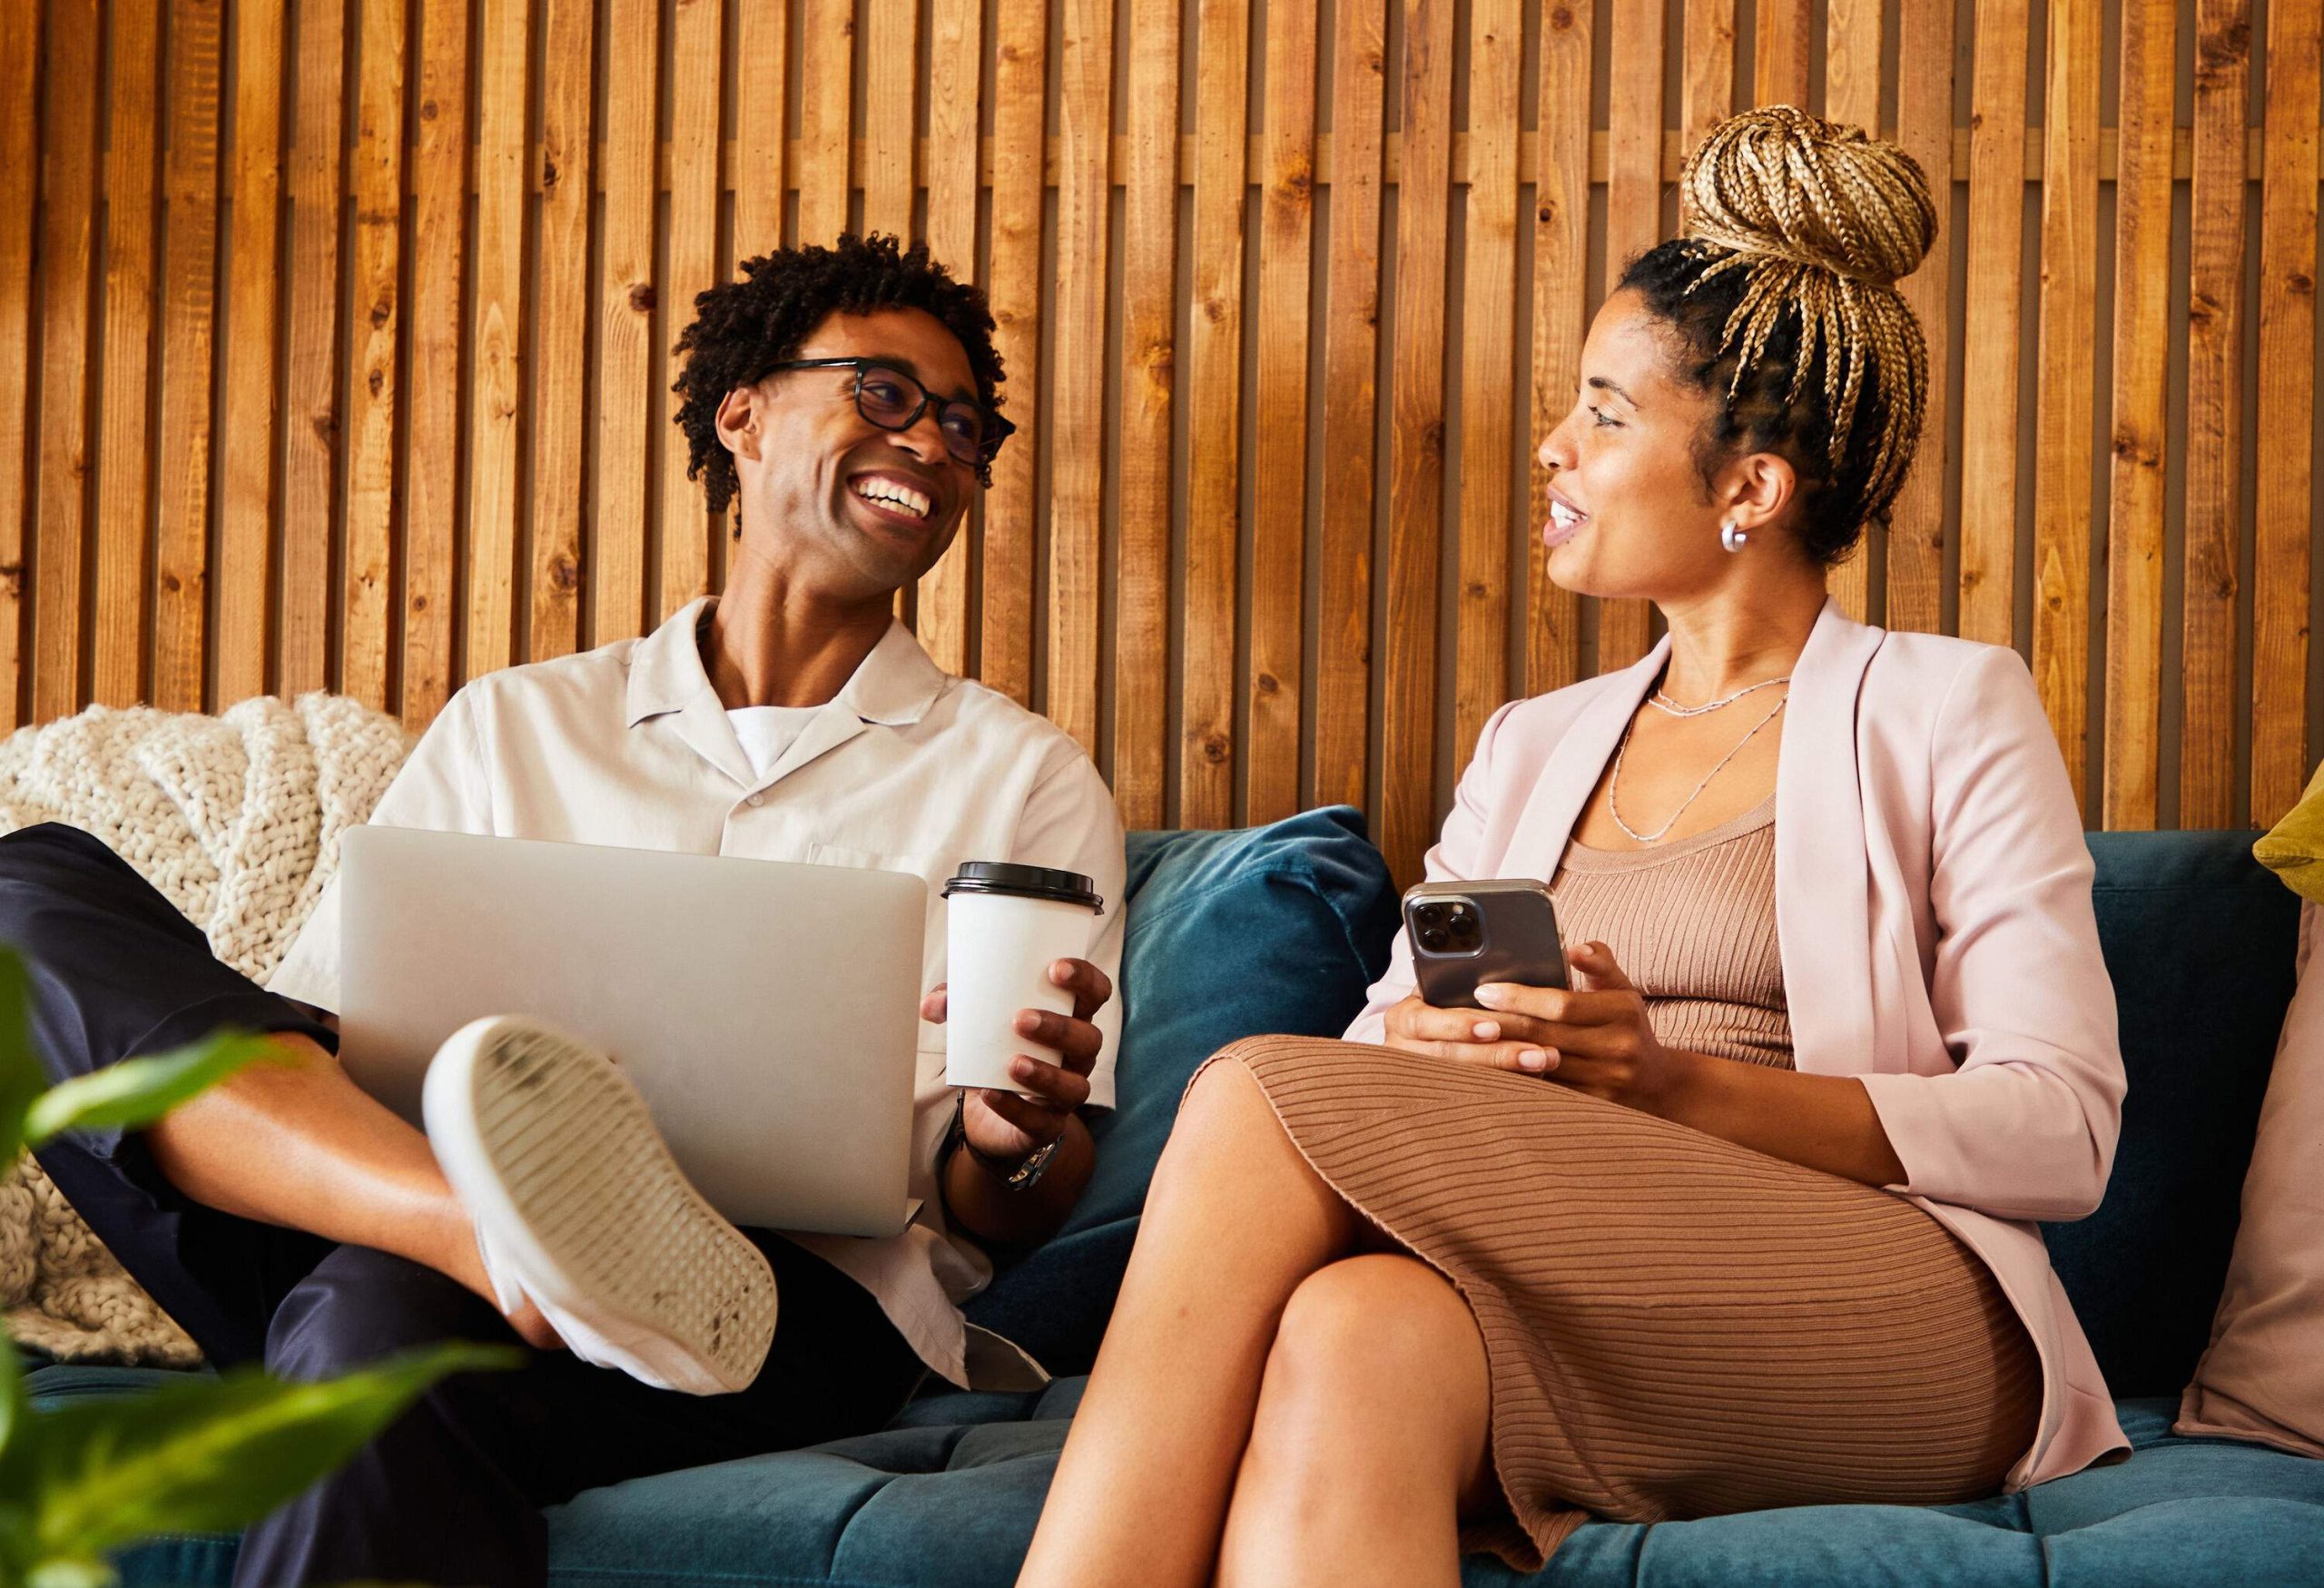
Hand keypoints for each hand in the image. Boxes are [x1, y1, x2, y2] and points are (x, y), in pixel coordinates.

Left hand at [921, 958, 1112, 1169]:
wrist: (989, 1109)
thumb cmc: (995, 1048)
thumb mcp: (977, 1020)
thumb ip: (957, 1005)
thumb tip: (931, 1004)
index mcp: (1071, 1018)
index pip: (1096, 993)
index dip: (1084, 979)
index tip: (1055, 968)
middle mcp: (1078, 1055)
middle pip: (1089, 1039)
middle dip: (1059, 1028)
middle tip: (1020, 1019)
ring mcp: (1066, 1093)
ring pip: (1075, 1086)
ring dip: (1045, 1073)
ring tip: (1013, 1063)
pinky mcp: (1047, 1125)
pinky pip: (1041, 1121)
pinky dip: (1016, 1108)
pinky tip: (992, 1094)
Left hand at [1467, 941, 1685, 1111]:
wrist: (1656, 1082)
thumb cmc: (1628, 1025)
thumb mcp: (1622, 989)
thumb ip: (1599, 964)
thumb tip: (1575, 948)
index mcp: (1622, 1010)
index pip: (1561, 1003)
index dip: (1520, 997)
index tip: (1485, 990)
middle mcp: (1618, 1047)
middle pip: (1546, 1035)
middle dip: (1501, 1023)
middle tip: (1464, 1013)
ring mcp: (1607, 1080)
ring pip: (1541, 1065)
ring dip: (1502, 1052)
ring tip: (1469, 1039)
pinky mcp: (1594, 1104)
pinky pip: (1547, 1091)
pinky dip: (1517, 1079)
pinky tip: (1490, 1067)